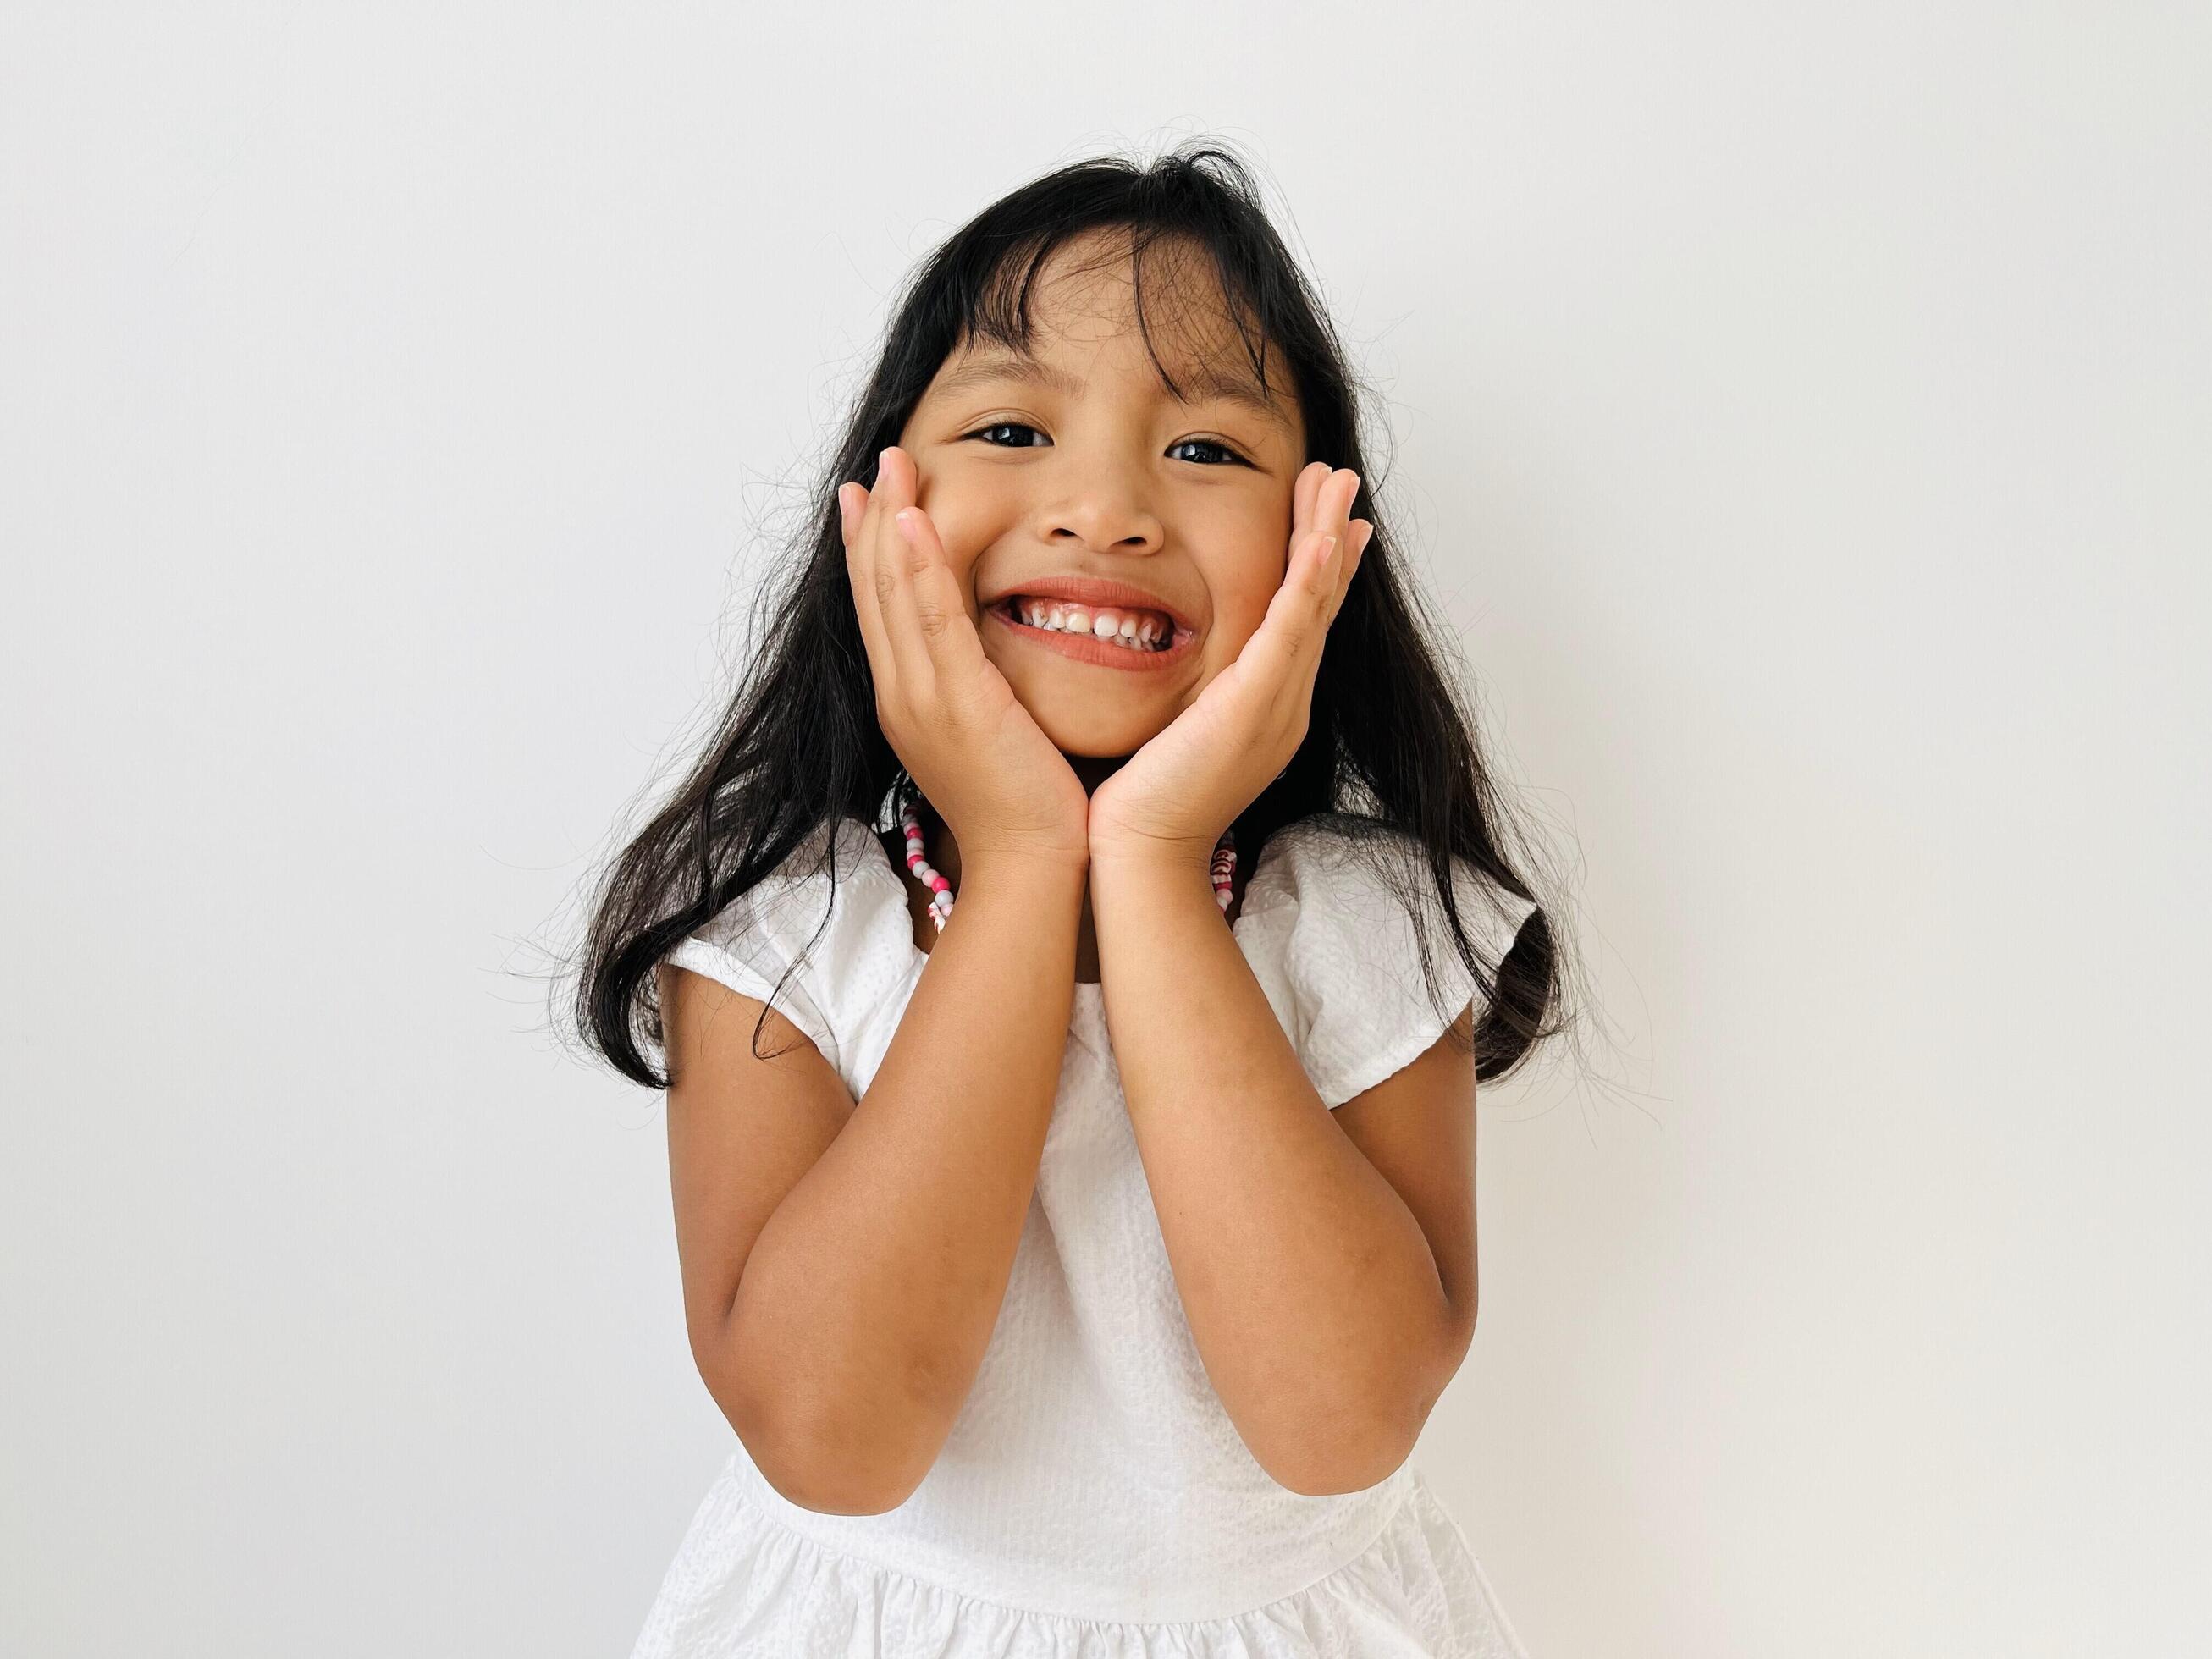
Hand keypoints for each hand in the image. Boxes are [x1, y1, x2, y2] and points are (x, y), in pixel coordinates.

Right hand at [840, 446, 1090, 871]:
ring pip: (895, 594)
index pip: (882, 612)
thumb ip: (983, 693)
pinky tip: (911, 520)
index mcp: (909, 703)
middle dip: (872, 525)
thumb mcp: (993, 737)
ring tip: (890, 468)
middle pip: (875, 593)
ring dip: (890, 525)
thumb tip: (991, 667)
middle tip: (873, 467)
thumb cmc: (1026, 810)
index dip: (871, 553)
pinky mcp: (956, 702)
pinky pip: (931, 619)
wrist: (1030, 868)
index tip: (869, 502)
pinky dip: (917, 566)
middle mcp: (902, 695)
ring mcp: (922, 698)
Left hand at [1087, 462, 1370, 869]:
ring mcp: (1276, 706)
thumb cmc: (1142, 805)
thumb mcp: (1174, 735)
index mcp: (1266, 709)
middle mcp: (1284, 704)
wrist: (1142, 856)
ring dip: (1326, 538)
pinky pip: (1290, 635)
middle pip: (1318, 604)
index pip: (1300, 624)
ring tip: (1337, 483)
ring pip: (1313, 606)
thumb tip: (1176, 672)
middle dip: (1330, 536)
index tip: (1330, 522)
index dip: (1319, 569)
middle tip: (1341, 480)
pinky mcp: (1253, 707)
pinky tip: (1322, 542)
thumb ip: (1185, 698)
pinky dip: (1308, 585)